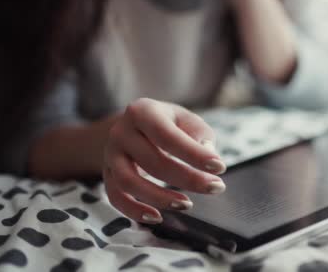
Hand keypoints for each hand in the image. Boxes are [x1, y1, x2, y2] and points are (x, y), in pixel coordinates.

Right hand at [103, 98, 225, 223]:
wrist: (138, 127)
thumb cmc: (170, 124)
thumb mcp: (187, 120)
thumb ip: (200, 135)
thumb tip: (207, 156)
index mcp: (143, 111)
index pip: (168, 136)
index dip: (194, 154)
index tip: (220, 167)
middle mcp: (121, 131)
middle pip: (152, 161)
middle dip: (188, 178)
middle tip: (216, 187)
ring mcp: (110, 154)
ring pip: (129, 182)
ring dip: (160, 197)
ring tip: (187, 204)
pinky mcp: (107, 174)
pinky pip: (115, 197)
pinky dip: (134, 211)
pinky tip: (157, 217)